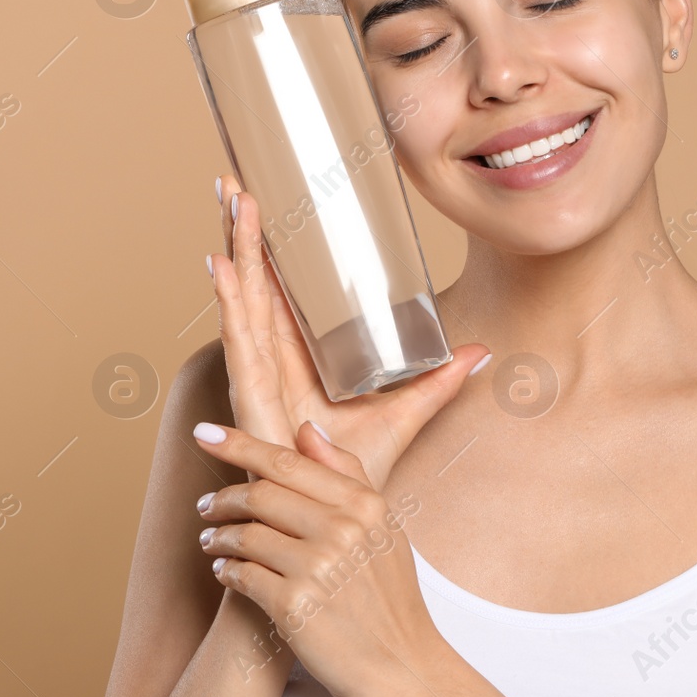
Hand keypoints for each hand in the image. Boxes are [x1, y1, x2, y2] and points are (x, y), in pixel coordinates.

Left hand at [193, 418, 444, 696]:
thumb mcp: (384, 526)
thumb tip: (307, 429)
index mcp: (363, 504)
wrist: (401, 667)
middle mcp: (341, 530)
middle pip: (260, 494)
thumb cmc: (390, 598)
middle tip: (206, 505)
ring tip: (212, 540)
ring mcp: (316, 567)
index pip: (288, 461)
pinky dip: (226, 570)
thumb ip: (347, 473)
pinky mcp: (294, 605)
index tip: (205, 434)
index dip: (239, 444)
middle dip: (223, 497)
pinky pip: (241, 574)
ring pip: (245, 533)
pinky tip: (225, 571)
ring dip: (220, 536)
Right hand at [211, 173, 490, 490]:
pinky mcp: (252, 393)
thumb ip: (437, 382)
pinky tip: (217, 266)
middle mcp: (273, 354)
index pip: (281, 284)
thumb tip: (480, 352)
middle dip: (240, 230)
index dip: (269, 243)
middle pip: (254, 279)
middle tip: (232, 178)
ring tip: (229, 201)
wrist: (334, 518)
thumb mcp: (405, 414)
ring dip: (235, 247)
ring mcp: (259, 371)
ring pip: (244, 295)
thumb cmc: (353, 471)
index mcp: (300, 351)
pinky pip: (239, 337)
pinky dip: (227, 300)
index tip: (261, 197)